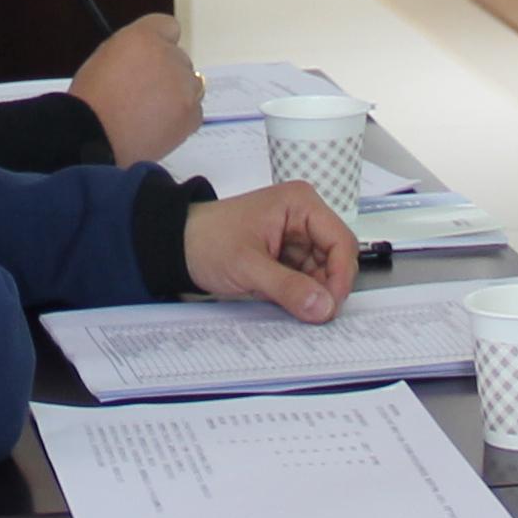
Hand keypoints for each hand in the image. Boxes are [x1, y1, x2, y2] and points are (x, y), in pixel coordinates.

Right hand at [68, 12, 204, 162]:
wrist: (96, 137)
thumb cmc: (90, 99)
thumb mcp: (103, 58)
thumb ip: (131, 51)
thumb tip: (145, 59)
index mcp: (143, 37)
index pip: (168, 27)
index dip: (159, 44)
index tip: (149, 59)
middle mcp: (170, 56)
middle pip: (179, 58)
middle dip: (166, 72)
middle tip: (143, 93)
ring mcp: (185, 86)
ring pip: (190, 85)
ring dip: (176, 94)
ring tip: (150, 113)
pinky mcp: (192, 114)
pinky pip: (194, 111)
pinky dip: (180, 118)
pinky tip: (158, 126)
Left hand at [175, 183, 360, 322]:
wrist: (176, 246)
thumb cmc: (206, 240)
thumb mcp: (248, 267)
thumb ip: (288, 288)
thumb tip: (324, 306)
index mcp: (300, 204)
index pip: (341, 241)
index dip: (341, 275)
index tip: (332, 304)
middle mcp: (303, 218)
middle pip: (336, 258)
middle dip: (326, 286)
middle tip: (315, 313)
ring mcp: (296, 238)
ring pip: (323, 273)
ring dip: (312, 293)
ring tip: (291, 304)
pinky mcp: (287, 256)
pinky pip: (306, 279)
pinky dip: (300, 294)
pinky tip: (285, 301)